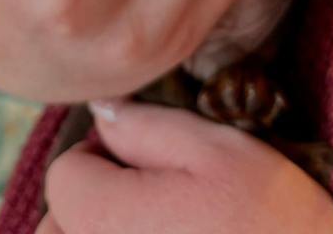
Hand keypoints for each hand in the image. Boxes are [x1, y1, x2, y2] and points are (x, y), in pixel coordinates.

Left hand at [38, 100, 332, 232]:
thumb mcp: (218, 150)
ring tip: (157, 231)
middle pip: (56, 228)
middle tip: (150, 202)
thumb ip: (147, 127)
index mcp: (106, 219)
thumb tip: (100, 110)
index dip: (101, 157)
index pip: (64, 175)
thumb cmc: (277, 220)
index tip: (143, 164)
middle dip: (89, 206)